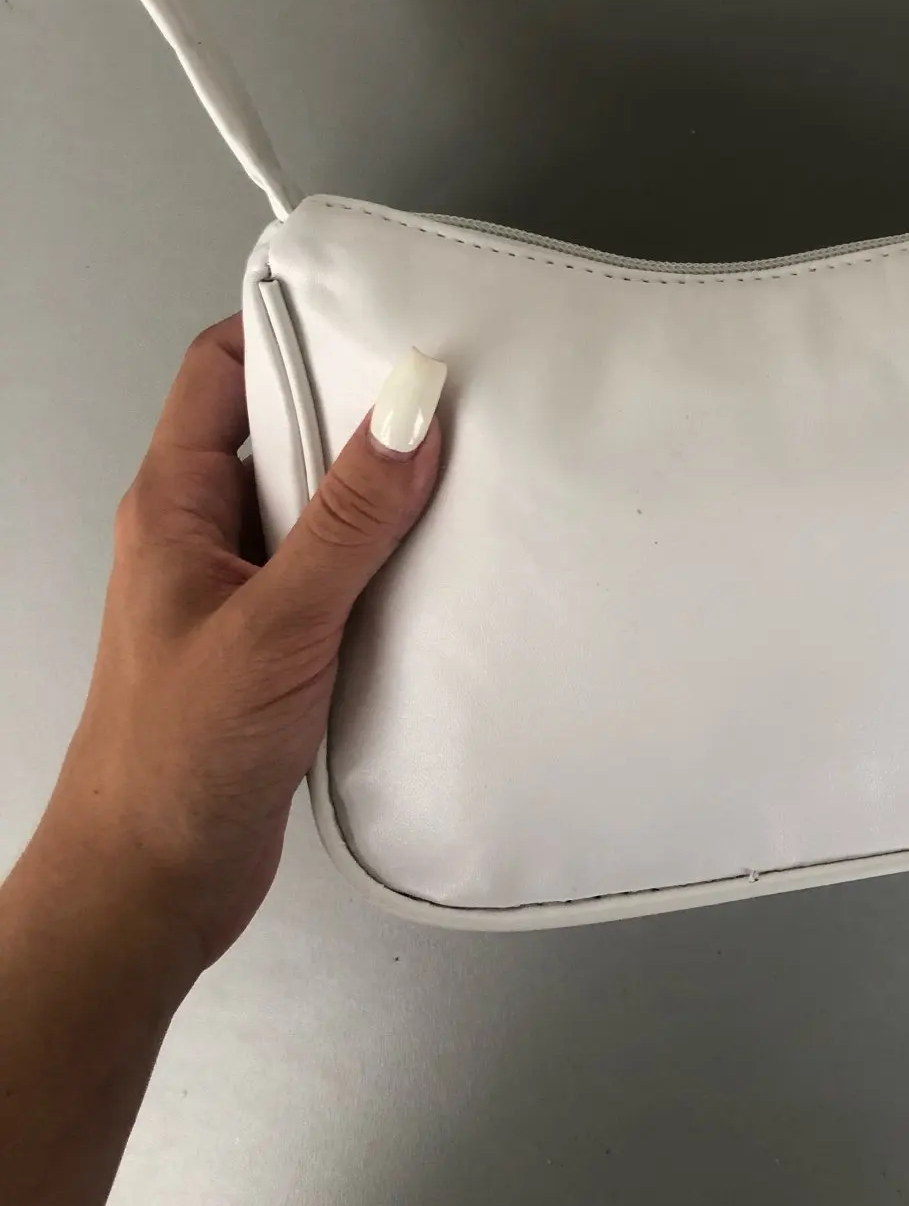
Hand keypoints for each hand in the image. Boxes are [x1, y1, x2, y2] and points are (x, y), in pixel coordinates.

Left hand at [35, 316, 444, 973]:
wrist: (152, 889)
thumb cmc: (175, 760)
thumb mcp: (277, 623)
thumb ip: (349, 517)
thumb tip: (409, 407)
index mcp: (173, 504)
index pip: (219, 370)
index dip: (289, 329)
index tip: (376, 315)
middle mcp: (202, 535)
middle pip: (280, 428)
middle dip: (358, 407)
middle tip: (444, 392)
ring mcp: (240, 588)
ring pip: (316, 503)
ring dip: (380, 491)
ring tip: (459, 470)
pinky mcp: (278, 641)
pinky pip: (337, 568)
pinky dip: (387, 557)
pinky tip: (441, 566)